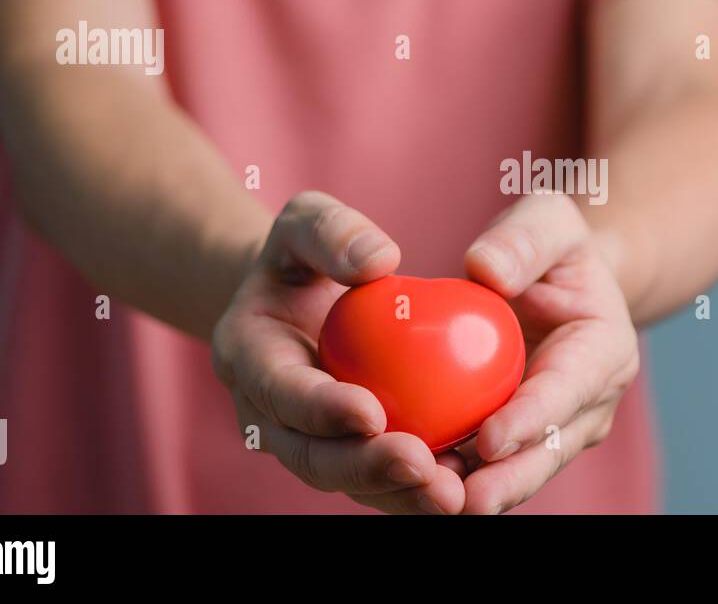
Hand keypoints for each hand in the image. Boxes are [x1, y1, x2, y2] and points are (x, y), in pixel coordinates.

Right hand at [211, 191, 465, 513]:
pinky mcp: (346, 454)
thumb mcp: (307, 221)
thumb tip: (380, 260)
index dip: (321, 409)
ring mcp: (307, 442)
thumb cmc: (305, 251)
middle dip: (365, 469)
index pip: (282, 392)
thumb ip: (333, 232)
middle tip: (421, 465)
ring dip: (398, 495)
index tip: (371, 412)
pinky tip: (468, 487)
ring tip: (452, 495)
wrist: (296, 297)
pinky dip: (418, 491)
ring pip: (349, 482)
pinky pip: (381, 484)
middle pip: (312, 457)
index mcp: (248, 358)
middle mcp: (269, 414)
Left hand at [447, 193, 640, 513]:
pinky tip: (409, 488)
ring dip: (477, 493)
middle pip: (547, 453)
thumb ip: (522, 240)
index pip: (567, 392)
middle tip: (459, 500)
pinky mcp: (519, 443)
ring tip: (429, 502)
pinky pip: (487, 470)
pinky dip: (453, 481)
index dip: (530, 420)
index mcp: (603, 352)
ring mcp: (555, 431)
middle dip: (507, 482)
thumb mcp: (546, 220)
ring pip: (517, 474)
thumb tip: (485, 270)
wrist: (558, 281)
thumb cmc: (549, 245)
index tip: (487, 438)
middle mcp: (587, 404)